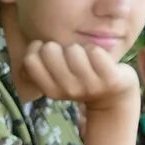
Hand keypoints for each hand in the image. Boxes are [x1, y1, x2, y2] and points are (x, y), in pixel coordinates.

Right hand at [17, 39, 141, 110]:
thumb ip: (40, 66)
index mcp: (51, 91)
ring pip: (73, 49)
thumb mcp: (57, 79)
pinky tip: (99, 60)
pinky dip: (96, 50)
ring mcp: (90, 85)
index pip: (30, 60)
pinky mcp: (110, 78)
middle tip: (70, 57)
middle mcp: (68, 90)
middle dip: (59, 47)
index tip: (49, 52)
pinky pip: (94, 51)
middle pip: (49, 49)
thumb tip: (31, 47)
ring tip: (86, 59)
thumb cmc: (80, 80)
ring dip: (80, 48)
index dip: (37, 48)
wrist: (114, 97)